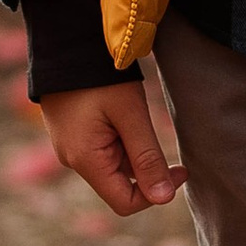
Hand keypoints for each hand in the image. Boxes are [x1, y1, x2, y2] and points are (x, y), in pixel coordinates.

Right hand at [38, 79, 179, 217]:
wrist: (64, 42)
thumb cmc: (99, 75)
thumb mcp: (130, 114)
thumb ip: (147, 158)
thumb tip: (164, 199)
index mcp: (85, 160)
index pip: (124, 203)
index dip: (156, 193)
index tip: (181, 168)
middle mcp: (73, 160)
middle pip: (119, 183)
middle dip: (145, 165)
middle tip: (159, 132)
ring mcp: (70, 147)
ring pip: (113, 165)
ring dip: (133, 149)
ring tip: (135, 113)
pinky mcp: (71, 134)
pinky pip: (101, 149)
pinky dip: (120, 139)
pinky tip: (123, 112)